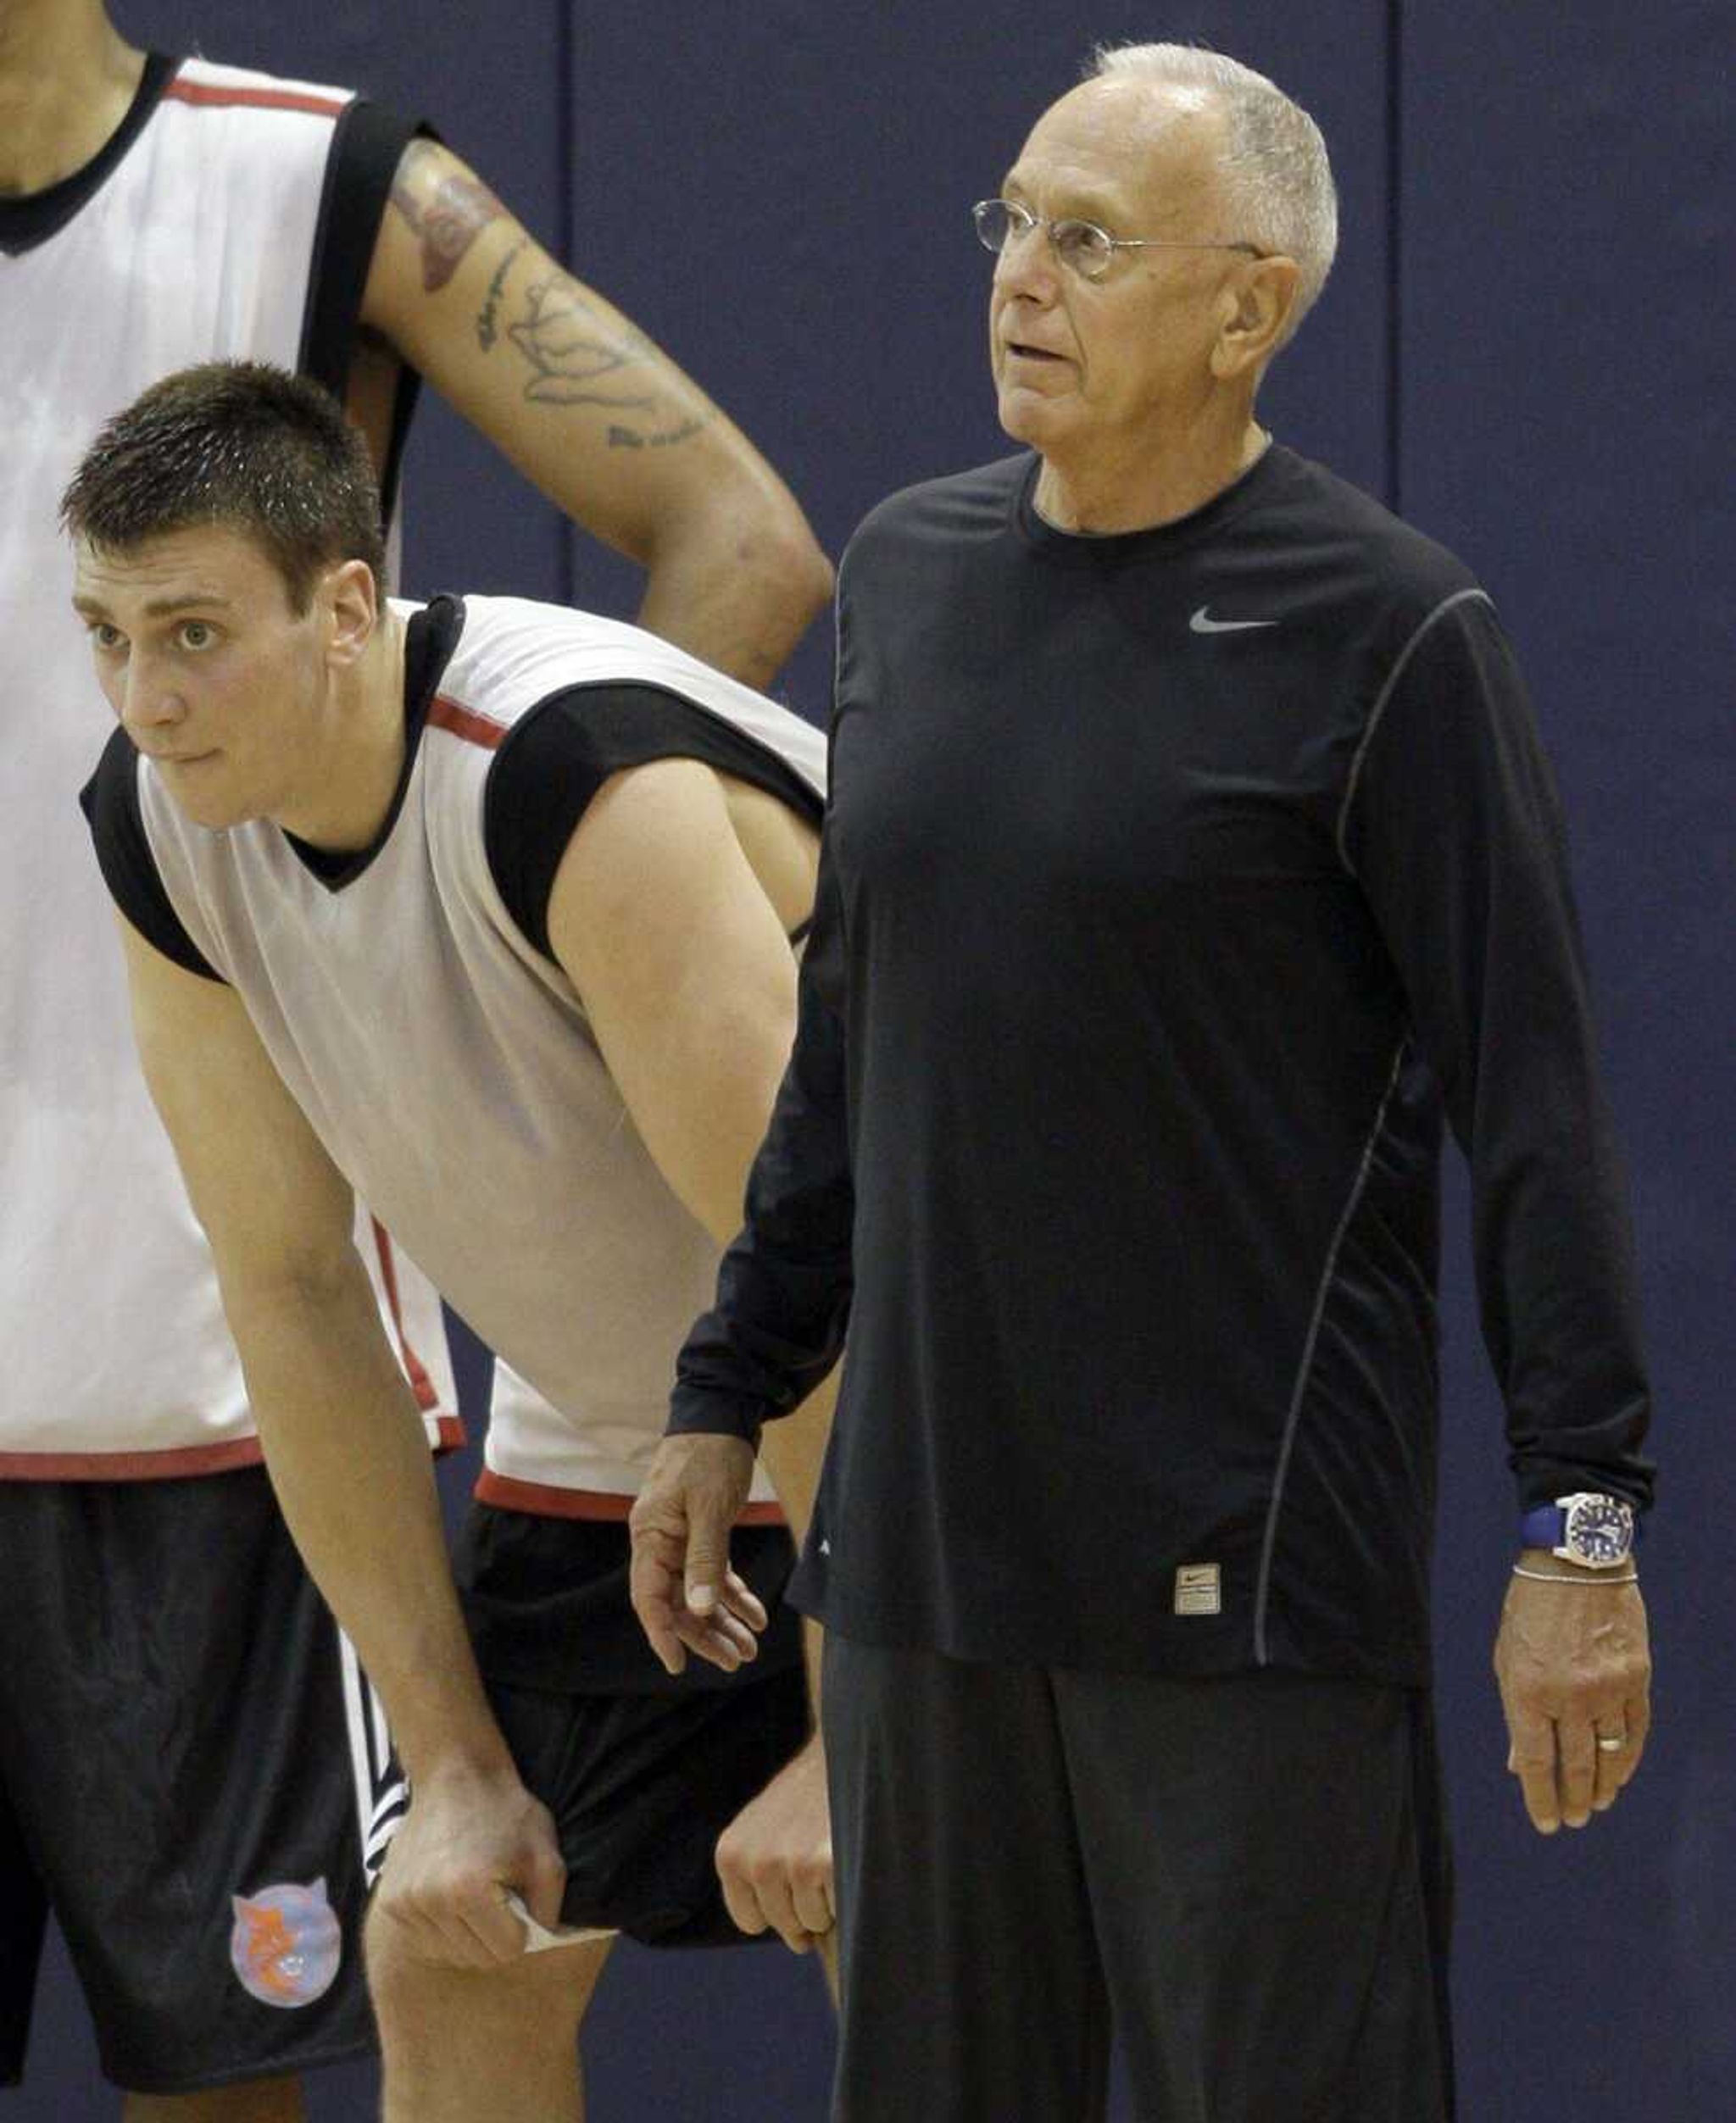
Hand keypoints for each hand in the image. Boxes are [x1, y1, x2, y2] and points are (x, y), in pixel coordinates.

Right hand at [374, 1757, 566, 1966]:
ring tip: (475, 1892)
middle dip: (497, 1935)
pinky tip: (452, 1894)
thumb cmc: (507, 1812)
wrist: (456, 1774)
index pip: (508, 1950)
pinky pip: (426, 1942)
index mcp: (469, 1890)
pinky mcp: (389, 1903)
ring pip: (451, 1954)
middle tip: (500, 1894)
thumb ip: (550, 1908)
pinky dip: (444, 1928)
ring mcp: (405, 1904)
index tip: (520, 1899)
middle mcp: (429, 1902)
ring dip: (469, 1934)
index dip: (523, 1928)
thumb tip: (543, 1946)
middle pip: (478, 1958)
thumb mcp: (546, 1853)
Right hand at [629, 1432, 765, 1674]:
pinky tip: (756, 1615)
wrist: (721, 1413)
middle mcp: (659, 1542)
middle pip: (676, 1601)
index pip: (649, 1597)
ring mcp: (679, 1538)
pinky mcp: (702, 1532)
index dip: (663, 1633)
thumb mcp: (710, 1508)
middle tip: (736, 1661)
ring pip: (696, 1592)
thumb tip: (698, 1608)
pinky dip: (734, 1595)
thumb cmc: (710, 1455)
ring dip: (722, 1621)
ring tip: (749, 1649)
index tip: (679, 1664)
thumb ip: (704, 1560)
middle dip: (705, 1634)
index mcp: (651, 1536)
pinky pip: (714, 1573)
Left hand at [716, 1735, 834, 1951]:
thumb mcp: (763, 1828)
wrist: (843, 1749)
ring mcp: (792, 1864)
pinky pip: (840, 1913)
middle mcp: (756, 1862)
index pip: (752, 1921)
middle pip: (785, 1925)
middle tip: (816, 1855)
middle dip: (805, 1905)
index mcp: (731, 1855)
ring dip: (828, 1901)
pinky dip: (849, 1892)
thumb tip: (797, 1939)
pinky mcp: (827, 1865)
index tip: (792, 1871)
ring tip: (831, 1852)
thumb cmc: (805, 1798)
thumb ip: (756, 1877)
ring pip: (813, 1923)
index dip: (779, 1905)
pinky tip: (846, 1854)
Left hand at [1493, 1556, 1650, 1833]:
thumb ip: (1516, 1712)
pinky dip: (1629, 1757)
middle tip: (1575, 1819)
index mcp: (1527, 1689)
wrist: (1577, 1563)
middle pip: (1575, 1764)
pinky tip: (1621, 1774)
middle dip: (1574, 1799)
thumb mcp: (1507, 1656)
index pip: (1535, 1760)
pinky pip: (1635, 1730)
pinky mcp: (1636, 1677)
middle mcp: (1568, 1694)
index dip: (1540, 1797)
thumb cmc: (1530, 1609)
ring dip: (1604, 1785)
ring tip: (1598, 1804)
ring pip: (1609, 1753)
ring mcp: (1606, 1687)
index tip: (1546, 1823)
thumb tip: (1518, 1764)